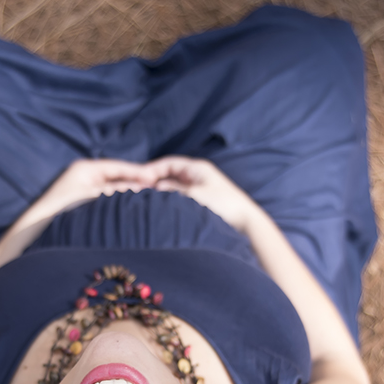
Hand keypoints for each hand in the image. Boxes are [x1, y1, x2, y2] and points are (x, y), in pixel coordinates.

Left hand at [25, 158, 159, 224]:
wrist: (38, 229)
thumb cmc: (63, 211)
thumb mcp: (94, 198)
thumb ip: (118, 192)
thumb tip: (141, 190)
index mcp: (86, 168)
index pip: (119, 167)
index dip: (138, 173)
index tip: (156, 179)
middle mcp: (85, 175)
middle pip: (118, 177)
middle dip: (136, 184)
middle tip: (157, 191)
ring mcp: (84, 188)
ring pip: (114, 189)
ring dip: (128, 195)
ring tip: (148, 201)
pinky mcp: (84, 202)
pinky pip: (107, 199)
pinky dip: (119, 203)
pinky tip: (131, 211)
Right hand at [143, 156, 260, 232]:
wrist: (245, 221)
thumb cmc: (224, 205)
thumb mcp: (196, 197)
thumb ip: (174, 191)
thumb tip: (155, 188)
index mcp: (197, 167)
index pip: (168, 163)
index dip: (152, 169)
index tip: (138, 179)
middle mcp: (197, 174)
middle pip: (169, 173)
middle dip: (153, 180)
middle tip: (138, 189)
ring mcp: (198, 185)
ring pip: (173, 185)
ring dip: (161, 190)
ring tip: (146, 199)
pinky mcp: (199, 198)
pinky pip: (178, 195)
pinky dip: (169, 198)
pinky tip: (161, 207)